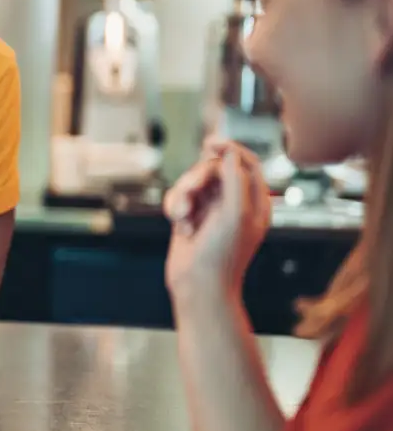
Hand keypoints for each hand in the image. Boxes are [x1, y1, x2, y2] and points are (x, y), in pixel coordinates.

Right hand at [164, 139, 270, 299]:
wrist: (199, 286)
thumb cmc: (222, 255)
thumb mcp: (236, 214)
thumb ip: (236, 179)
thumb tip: (229, 152)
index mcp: (255, 201)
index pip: (246, 162)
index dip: (230, 148)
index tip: (210, 143)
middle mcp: (234, 202)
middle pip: (212, 168)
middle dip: (197, 180)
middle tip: (192, 198)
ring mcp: (211, 209)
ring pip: (191, 181)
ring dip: (183, 198)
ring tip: (184, 219)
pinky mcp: (190, 216)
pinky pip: (177, 196)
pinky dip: (175, 209)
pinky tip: (182, 228)